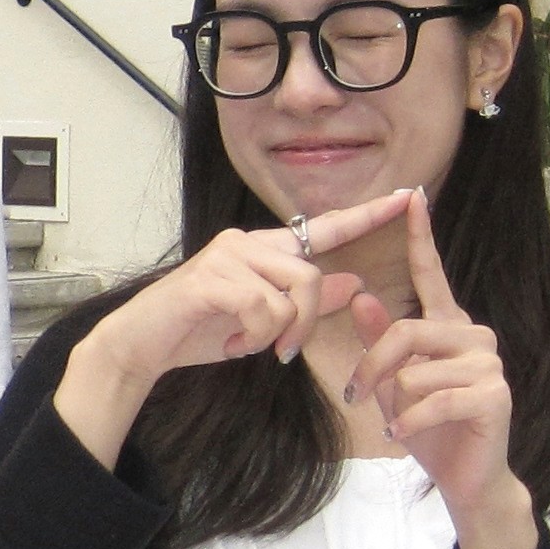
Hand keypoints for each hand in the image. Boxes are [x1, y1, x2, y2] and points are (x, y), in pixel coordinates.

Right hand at [48, 187, 409, 467]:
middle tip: (281, 352)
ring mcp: (227, 256)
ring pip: (289, 294)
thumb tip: (354, 284)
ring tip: (248, 344)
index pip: (324, 229)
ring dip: (276, 333)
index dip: (366, 215)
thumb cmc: (198, 330)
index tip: (407, 196)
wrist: (141, 345)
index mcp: (262, 250)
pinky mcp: (211, 279)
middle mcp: (246, 242)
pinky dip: (254, 336)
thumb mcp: (262, 323)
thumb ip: (307, 303)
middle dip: (305, 322)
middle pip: (311, 273)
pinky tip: (231, 341)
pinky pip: (262, 310)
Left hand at [344, 186, 519, 525]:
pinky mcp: (495, 395)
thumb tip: (362, 297)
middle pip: (404, 331)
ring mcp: (489, 364)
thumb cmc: (430, 427)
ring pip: (414, 371)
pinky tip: (405, 435)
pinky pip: (431, 400)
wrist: (467, 478)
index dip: (420, 237)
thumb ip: (380, 341)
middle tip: (358, 397)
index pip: (431, 275)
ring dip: (393, 402)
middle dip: (372, 367)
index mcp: (450, 327)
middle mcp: (475, 336)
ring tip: (398, 422)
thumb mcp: (394, 382)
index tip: (411, 197)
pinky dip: (408, 422)